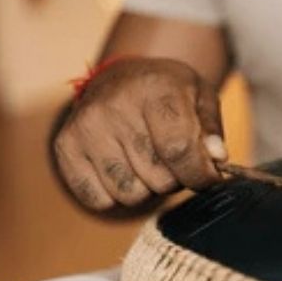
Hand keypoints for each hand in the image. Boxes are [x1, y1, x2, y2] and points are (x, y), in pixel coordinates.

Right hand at [52, 58, 225, 210]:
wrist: (120, 79)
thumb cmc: (168, 94)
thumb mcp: (201, 98)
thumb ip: (212, 130)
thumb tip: (216, 158)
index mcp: (155, 89)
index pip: (179, 149)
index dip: (199, 174)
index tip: (207, 177)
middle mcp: (114, 106)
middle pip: (158, 178)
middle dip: (175, 179)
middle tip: (172, 161)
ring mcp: (85, 127)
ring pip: (129, 194)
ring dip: (146, 189)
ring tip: (146, 162)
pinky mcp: (65, 148)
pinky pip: (99, 200)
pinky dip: (116, 195)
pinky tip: (123, 169)